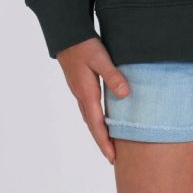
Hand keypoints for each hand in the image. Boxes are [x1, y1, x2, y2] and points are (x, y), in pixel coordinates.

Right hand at [56, 36, 131, 164]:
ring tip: (109, 141)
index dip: (105, 142)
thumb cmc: (84, 45)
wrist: (66, 35)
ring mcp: (79, 90)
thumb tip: (126, 95)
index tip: (112, 158)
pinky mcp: (80, 84)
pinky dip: (96, 118)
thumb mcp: (101, 58)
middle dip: (102, 142)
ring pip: (89, 117)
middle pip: (92, 125)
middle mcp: (81, 95)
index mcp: (87, 93)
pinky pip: (88, 108)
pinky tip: (102, 117)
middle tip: (112, 157)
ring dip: (99, 131)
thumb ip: (113, 76)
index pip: (97, 124)